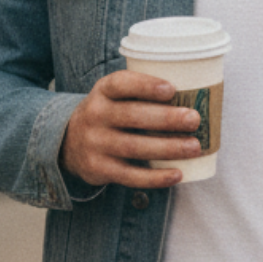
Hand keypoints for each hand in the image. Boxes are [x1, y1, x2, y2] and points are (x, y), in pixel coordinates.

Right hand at [60, 70, 201, 188]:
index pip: (121, 84)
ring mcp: (95, 144)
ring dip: (168, 148)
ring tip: (194, 147)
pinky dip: (155, 177)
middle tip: (194, 119)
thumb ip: (141, 92)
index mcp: (102, 91)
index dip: (146, 86)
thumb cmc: (108, 113)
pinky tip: (177, 174)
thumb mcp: (113, 95)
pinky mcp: (99, 169)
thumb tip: (193, 95)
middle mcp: (95, 115)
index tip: (171, 90)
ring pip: (134, 147)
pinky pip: (130, 175)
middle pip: (132, 116)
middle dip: (166, 118)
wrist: (68, 142)